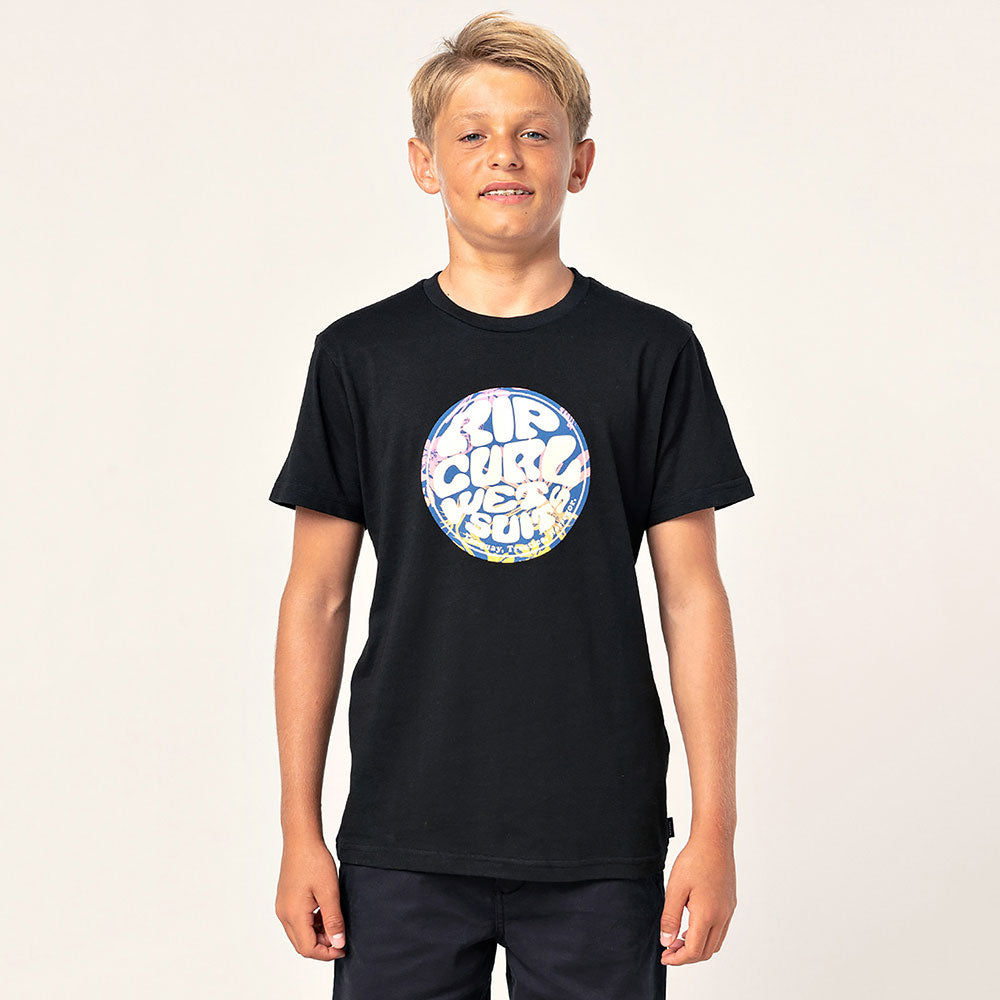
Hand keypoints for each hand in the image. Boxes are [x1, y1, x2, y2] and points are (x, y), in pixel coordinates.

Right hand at [275, 837, 346, 960]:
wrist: (301, 840)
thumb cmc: (314, 861)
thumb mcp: (330, 892)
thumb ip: (333, 920)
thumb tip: (337, 943)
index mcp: (294, 914)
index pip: (308, 948)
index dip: (326, 953)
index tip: (343, 948)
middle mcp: (284, 914)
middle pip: (301, 944)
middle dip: (322, 947)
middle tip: (341, 939)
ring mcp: (283, 907)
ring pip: (299, 934)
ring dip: (317, 936)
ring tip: (335, 925)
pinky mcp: (285, 901)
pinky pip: (297, 922)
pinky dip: (311, 925)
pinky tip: (324, 915)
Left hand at [659, 836, 736, 965]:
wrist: (714, 841)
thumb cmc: (695, 860)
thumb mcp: (675, 888)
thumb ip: (670, 917)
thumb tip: (666, 941)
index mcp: (707, 916)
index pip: (693, 951)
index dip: (677, 959)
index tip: (664, 957)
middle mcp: (721, 917)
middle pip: (706, 951)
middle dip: (686, 956)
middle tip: (668, 949)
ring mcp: (728, 911)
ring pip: (715, 943)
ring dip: (697, 947)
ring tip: (678, 939)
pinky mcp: (730, 903)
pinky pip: (720, 930)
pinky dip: (706, 936)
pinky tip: (692, 925)